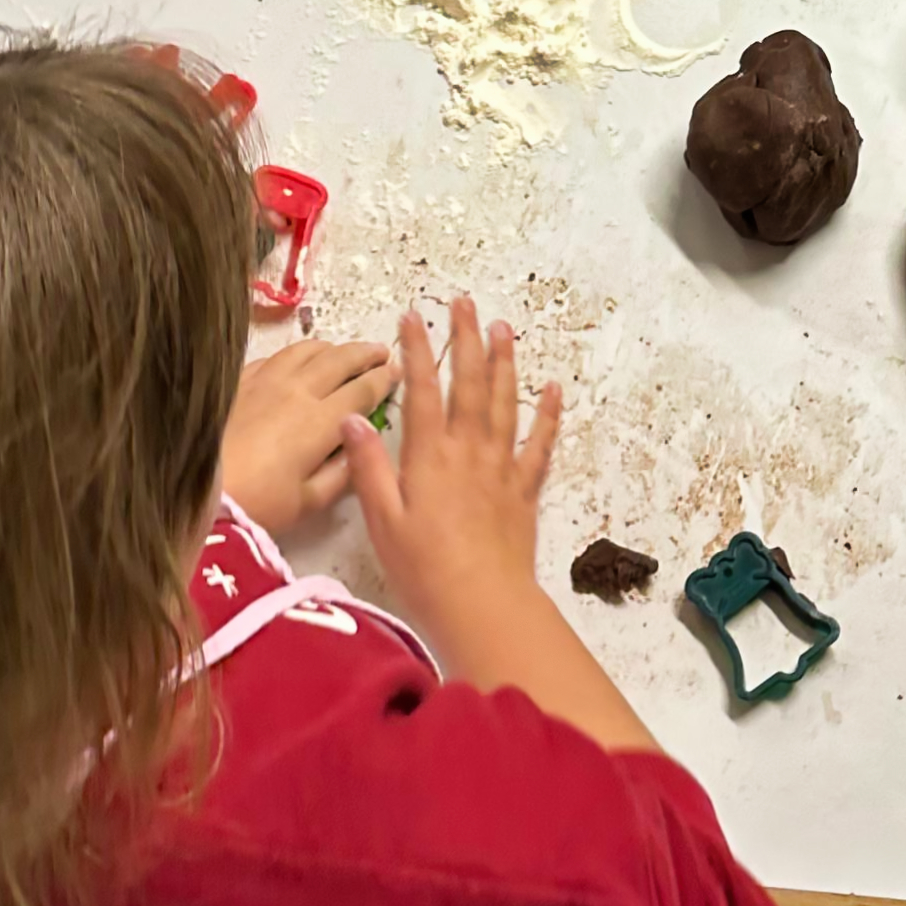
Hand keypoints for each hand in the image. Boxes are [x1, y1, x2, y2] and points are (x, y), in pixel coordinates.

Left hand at [218, 336, 394, 530]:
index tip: (397, 371)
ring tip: (342, 352)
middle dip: (366, 353)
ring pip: (306, 350)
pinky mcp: (238, 382)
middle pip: (340, 359)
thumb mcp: (310, 501)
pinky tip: (294, 363)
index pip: (363, 390)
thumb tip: (362, 445)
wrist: (195, 490)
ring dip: (331, 348)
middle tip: (382, 350)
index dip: (384, 378)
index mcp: (321, 421)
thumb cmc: (257, 504)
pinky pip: (274, 357)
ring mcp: (264, 381)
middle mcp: (297, 391)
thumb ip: (343, 472)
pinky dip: (294, 355)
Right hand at [340, 298, 561, 632]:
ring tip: (504, 328)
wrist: (483, 603)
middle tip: (465, 302)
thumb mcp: (382, 520)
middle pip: (469, 383)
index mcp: (429, 456)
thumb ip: (369, 467)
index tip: (412, 316)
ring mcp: (502, 467)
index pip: (421, 391)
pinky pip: (540, 443)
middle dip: (466, 339)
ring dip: (504, 362)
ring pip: (505, 402)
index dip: (415, 351)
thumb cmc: (424, 568)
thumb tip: (352, 419)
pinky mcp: (524, 489)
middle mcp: (469, 451)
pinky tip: (553, 389)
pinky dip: (548, 414)